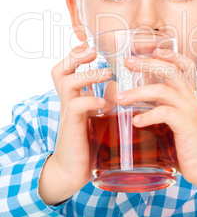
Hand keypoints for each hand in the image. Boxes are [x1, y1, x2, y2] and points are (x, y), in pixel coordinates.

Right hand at [38, 42, 110, 204]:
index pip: (67, 69)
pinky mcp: (72, 126)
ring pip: (67, 83)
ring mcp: (68, 113)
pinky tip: (103, 104)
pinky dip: (90, 101)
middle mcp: (68, 102)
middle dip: (76, 56)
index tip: (90, 45)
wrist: (73, 171)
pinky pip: (76, 106)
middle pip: (60, 70)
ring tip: (106, 73)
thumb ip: (106, 100)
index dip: (76, 54)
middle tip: (93, 50)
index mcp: (74, 97)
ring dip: (88, 75)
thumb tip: (117, 84)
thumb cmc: (88, 143)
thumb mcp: (99, 117)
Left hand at [114, 50, 196, 194]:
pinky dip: (148, 115)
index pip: (184, 64)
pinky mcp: (187, 124)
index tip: (150, 50)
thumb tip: (135, 102)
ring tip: (119, 99)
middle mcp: (191, 97)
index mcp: (189, 93)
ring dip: (137, 92)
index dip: (168, 54)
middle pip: (170, 69)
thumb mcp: (175, 118)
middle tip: (127, 62)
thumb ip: (161, 106)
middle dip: (147, 63)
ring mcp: (190, 109)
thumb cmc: (185, 142)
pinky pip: (164, 113)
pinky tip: (135, 122)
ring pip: (162, 90)